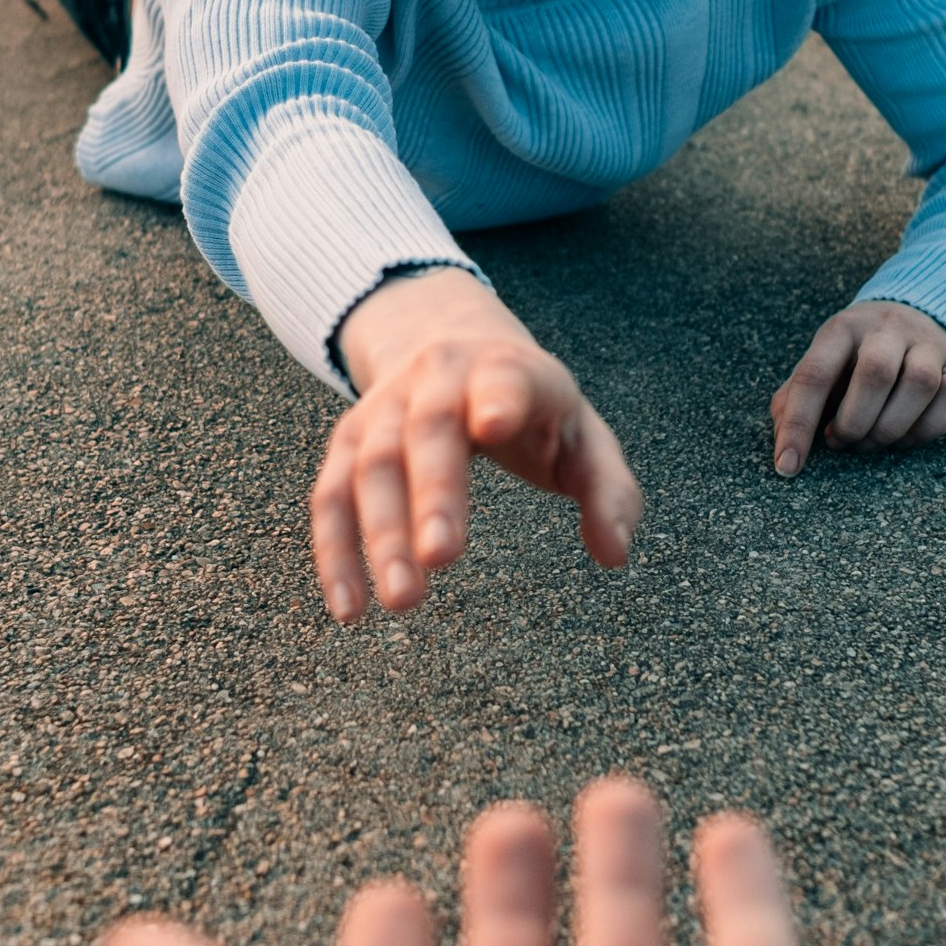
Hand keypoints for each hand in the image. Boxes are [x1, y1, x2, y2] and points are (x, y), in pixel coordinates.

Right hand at [314, 267, 642, 621]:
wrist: (447, 338)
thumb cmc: (532, 408)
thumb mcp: (583, 435)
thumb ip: (610, 491)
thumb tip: (614, 554)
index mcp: (506, 369)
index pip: (503, 379)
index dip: (498, 398)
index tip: (491, 424)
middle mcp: (437, 378)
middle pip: (429, 430)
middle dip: (433, 492)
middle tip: (443, 558)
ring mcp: (385, 406)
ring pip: (373, 465)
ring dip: (382, 534)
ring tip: (404, 602)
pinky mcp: (349, 438)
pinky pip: (331, 494)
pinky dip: (335, 550)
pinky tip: (350, 607)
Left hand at [769, 300, 945, 476]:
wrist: (915, 314)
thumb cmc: (856, 353)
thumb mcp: (822, 362)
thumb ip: (795, 397)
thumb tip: (784, 444)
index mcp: (842, 329)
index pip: (814, 375)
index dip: (798, 424)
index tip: (787, 465)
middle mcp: (886, 328)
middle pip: (875, 373)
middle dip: (853, 423)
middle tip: (842, 442)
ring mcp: (927, 343)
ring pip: (919, 384)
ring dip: (890, 428)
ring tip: (871, 441)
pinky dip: (925, 430)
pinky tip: (904, 437)